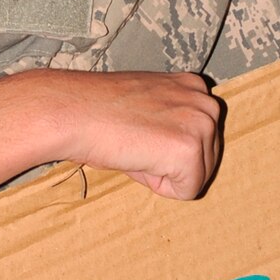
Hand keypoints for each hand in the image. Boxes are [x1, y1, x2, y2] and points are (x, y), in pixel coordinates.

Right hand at [43, 70, 223, 201]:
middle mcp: (205, 103)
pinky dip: (160, 187)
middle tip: (134, 144)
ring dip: (164, 174)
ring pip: (198, 177)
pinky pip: (187, 191)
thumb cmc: (99, 112)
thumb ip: (169, 120)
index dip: (164, 148)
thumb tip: (172, 148)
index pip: (198, 139)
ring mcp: (201, 125)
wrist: (74, 112)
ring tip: (135, 148)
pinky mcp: (190, 151)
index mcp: (195, 88)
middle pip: (205, 160)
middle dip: (169, 164)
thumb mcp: (147, 105)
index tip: (138, 133)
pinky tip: (137, 159)